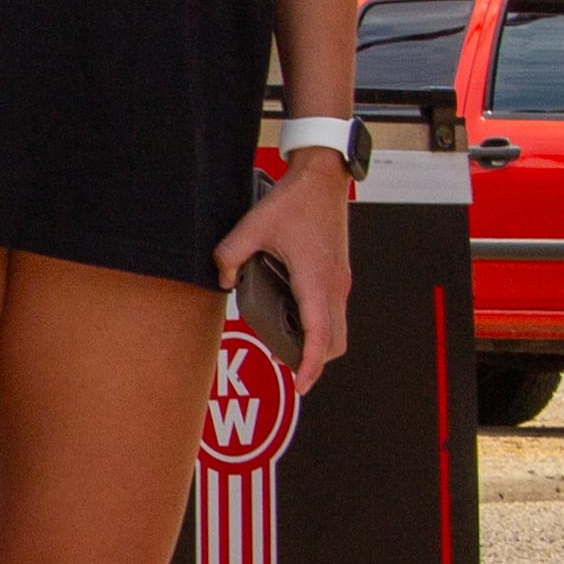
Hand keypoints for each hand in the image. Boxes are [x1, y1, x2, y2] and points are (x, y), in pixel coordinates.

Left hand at [215, 153, 350, 393]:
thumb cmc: (294, 200)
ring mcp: (340, 281)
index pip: (319, 335)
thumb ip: (230, 255)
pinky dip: (319, 326)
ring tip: (287, 346)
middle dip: (314, 360)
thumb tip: (223, 279)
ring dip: (317, 344)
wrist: (322, 178)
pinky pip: (334, 312)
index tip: (301, 385)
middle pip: (335, 342)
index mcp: (316, 279)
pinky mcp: (338, 274)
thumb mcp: (252, 226)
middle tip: (287, 368)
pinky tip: (293, 319)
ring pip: (337, 329)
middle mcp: (334, 285)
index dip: (311, 365)